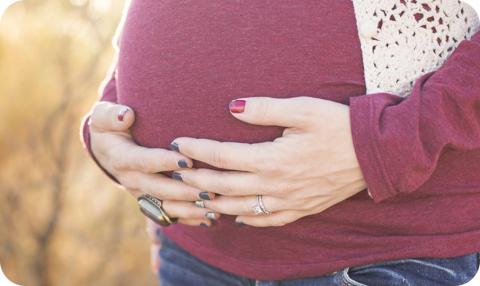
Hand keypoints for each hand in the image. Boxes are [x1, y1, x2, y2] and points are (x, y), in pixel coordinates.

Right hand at [88, 101, 219, 226]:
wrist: (109, 149)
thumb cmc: (111, 127)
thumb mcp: (104, 117)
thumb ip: (110, 115)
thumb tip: (125, 115)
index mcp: (121, 159)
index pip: (143, 161)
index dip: (163, 162)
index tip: (186, 160)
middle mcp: (132, 180)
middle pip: (159, 188)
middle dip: (184, 190)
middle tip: (209, 188)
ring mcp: (142, 194)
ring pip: (166, 206)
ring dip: (190, 208)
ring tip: (214, 206)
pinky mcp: (152, 203)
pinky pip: (171, 215)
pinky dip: (191, 218)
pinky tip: (211, 217)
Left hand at [169, 96, 366, 226]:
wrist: (375, 154)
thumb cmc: (339, 126)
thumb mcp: (303, 109)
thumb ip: (265, 109)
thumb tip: (232, 107)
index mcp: (272, 159)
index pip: (222, 156)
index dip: (196, 150)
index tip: (178, 143)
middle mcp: (275, 185)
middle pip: (224, 186)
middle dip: (195, 179)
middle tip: (174, 172)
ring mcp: (288, 201)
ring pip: (240, 209)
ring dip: (214, 203)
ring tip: (194, 196)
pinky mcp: (302, 209)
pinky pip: (268, 222)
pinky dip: (247, 221)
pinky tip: (236, 218)